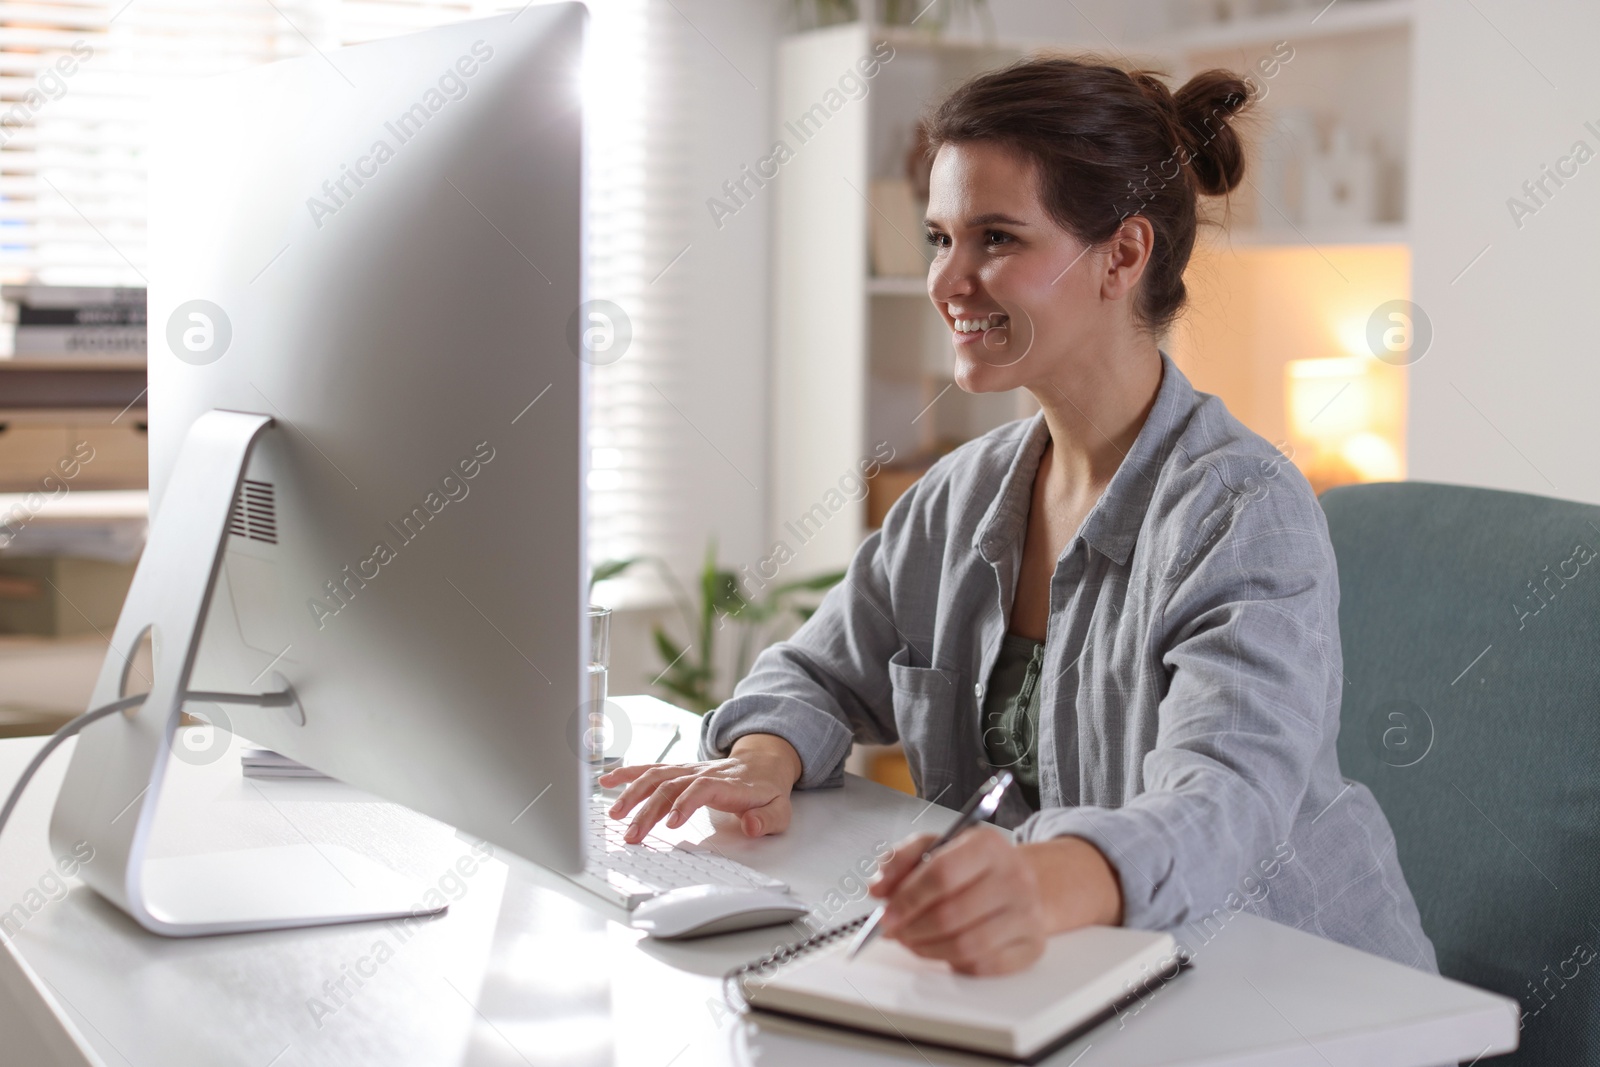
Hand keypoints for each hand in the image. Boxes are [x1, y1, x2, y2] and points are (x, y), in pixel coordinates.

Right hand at [598, 733, 801, 843]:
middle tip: (633, 835)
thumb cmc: (768, 791)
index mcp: (727, 783)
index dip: (685, 803)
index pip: (702, 788)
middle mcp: (703, 773)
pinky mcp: (678, 771)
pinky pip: (651, 769)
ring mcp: (688, 770)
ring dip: (633, 793)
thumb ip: (767, 819)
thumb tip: (752, 825)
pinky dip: (628, 773)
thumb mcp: (780, 810)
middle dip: (649, 809)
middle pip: (671, 785)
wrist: (763, 763)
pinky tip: (607, 781)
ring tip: (614, 814)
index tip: (670, 824)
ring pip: (656, 776)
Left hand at [869, 830, 1122, 975]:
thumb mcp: (936, 846)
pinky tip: (942, 949)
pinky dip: (953, 962)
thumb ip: (900, 860)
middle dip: (911, 928)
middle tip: (893, 932)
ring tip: (913, 940)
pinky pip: (982, 966)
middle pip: (951, 914)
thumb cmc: (973, 866)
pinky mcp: (1031, 946)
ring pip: (965, 945)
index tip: (886, 913)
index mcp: (988, 845)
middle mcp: (1014, 877)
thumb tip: (879, 888)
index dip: (907, 899)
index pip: (942, 874)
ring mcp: (1027, 914)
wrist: (1022, 882)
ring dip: (927, 948)